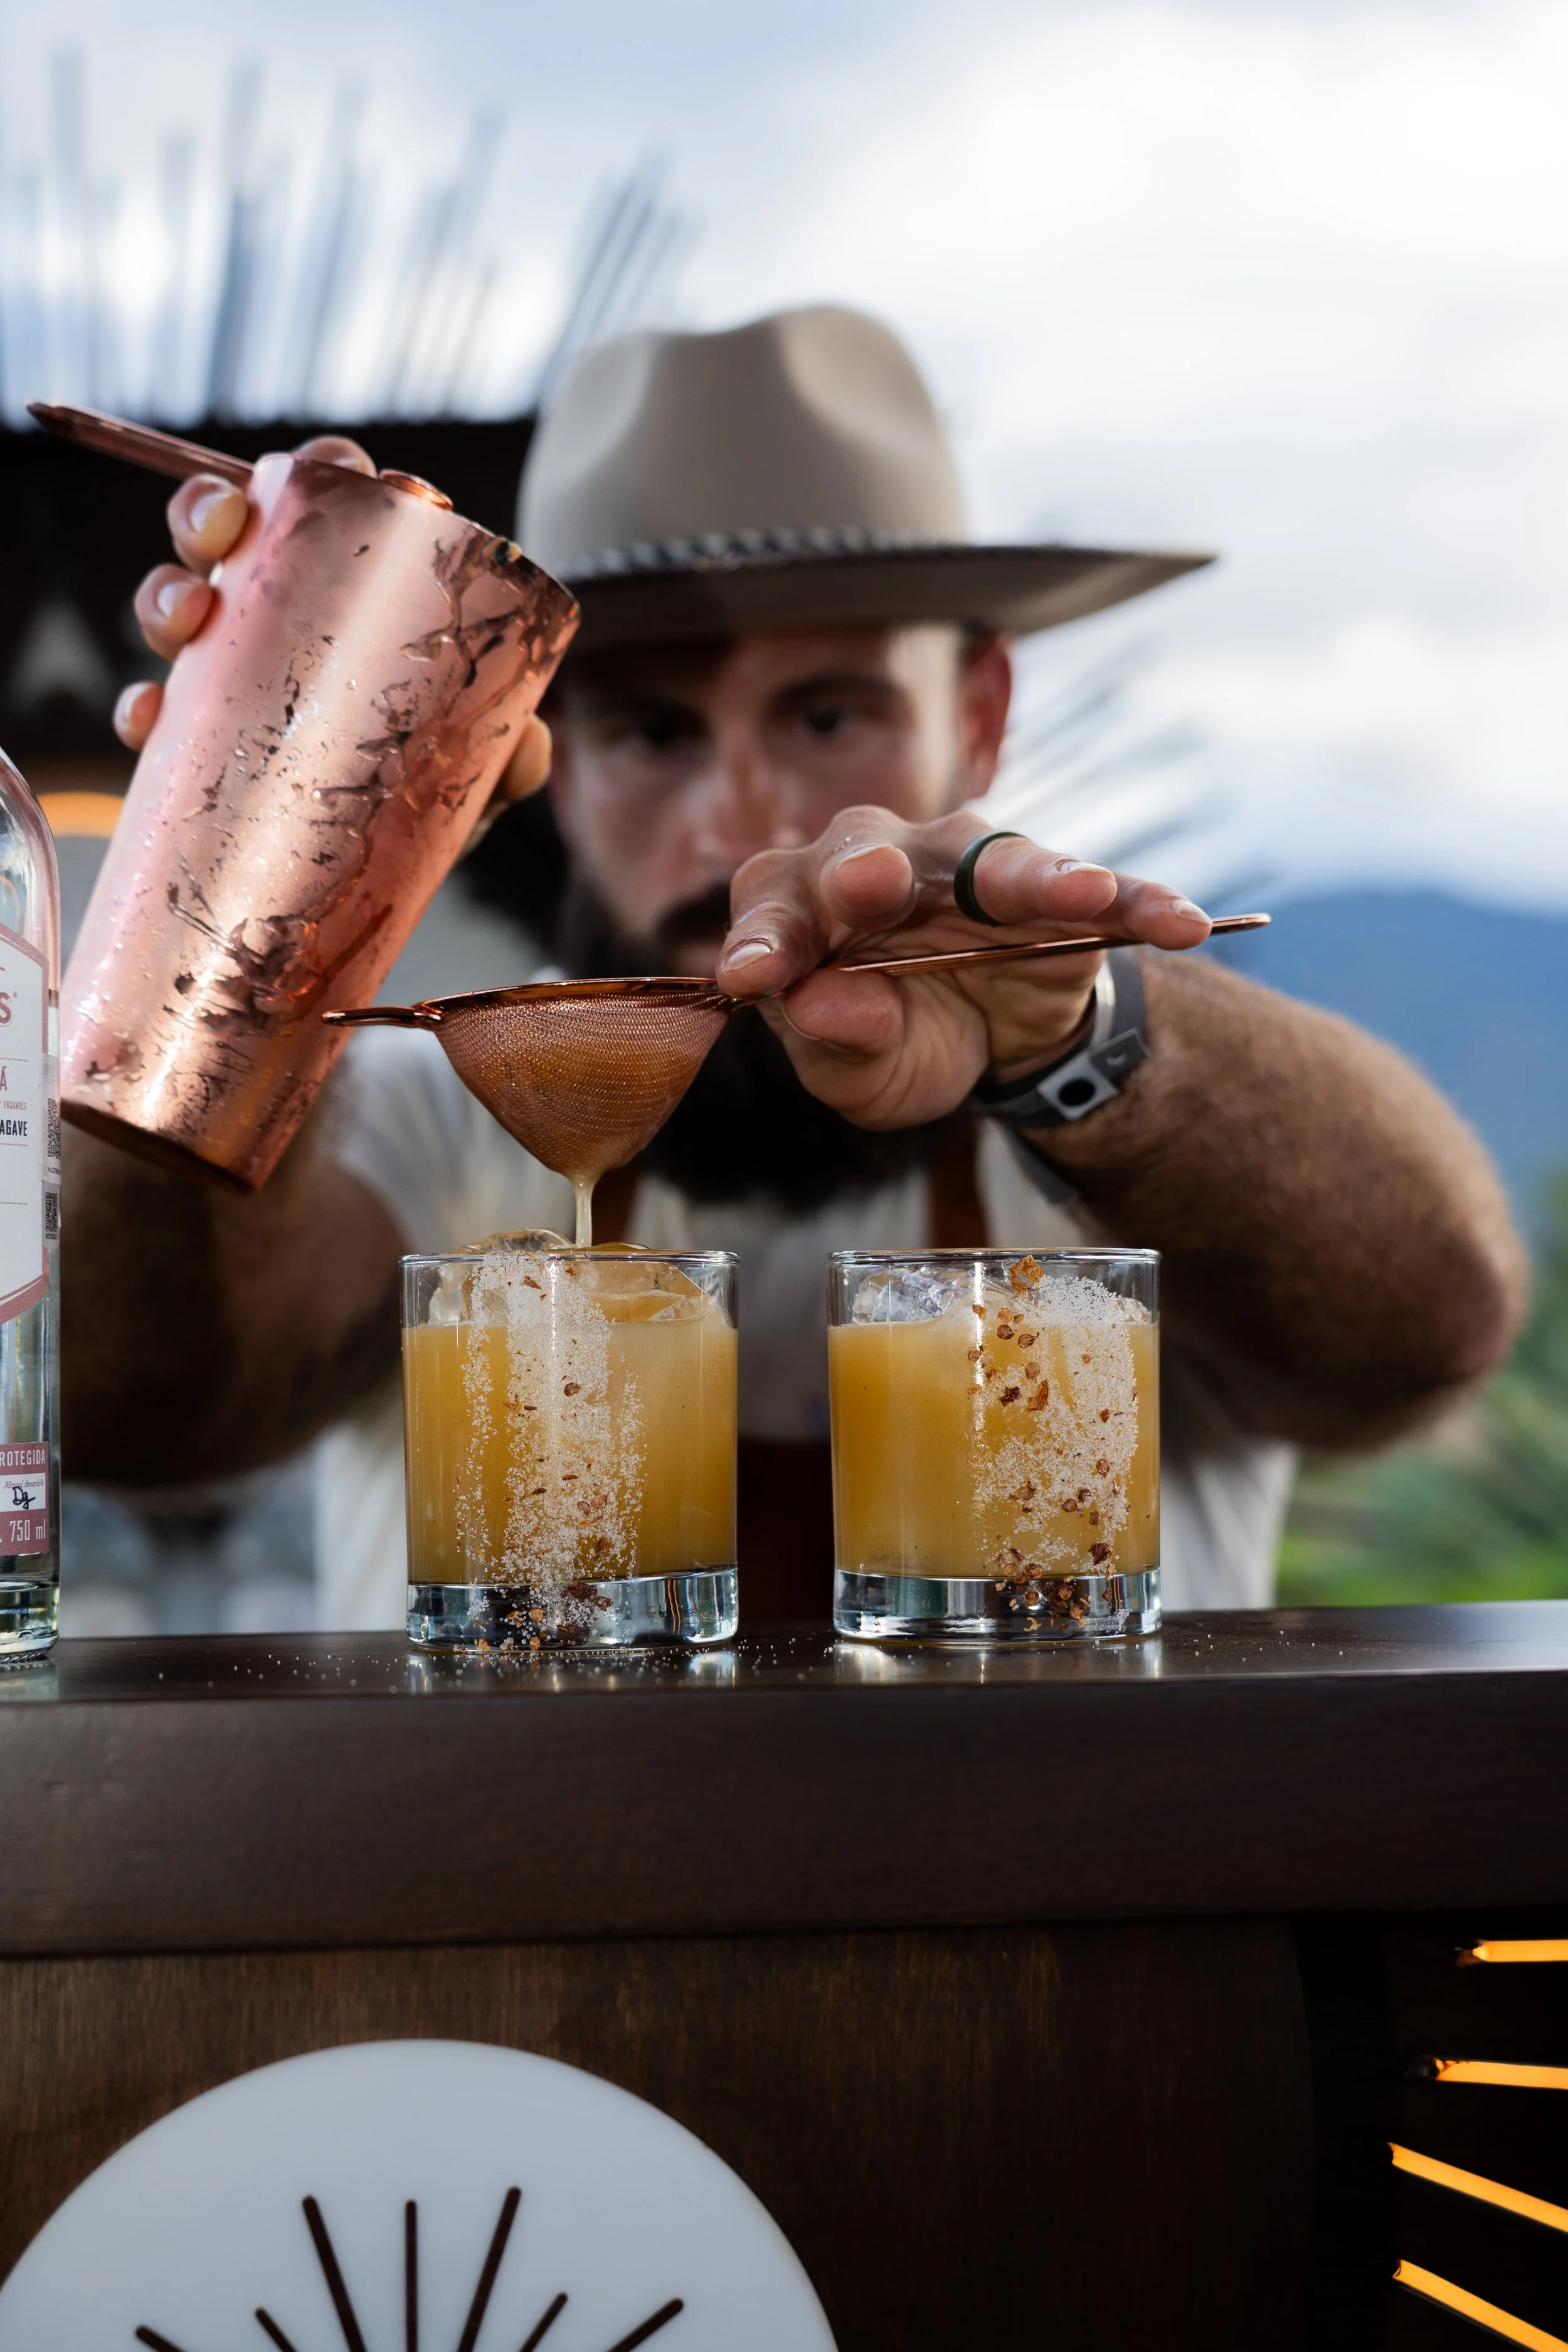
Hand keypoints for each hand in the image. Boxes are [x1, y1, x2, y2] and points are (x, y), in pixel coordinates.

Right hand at [112, 437, 552, 807]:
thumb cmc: (430, 802)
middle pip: (237, 530)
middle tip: (227, 526)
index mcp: (356, 595)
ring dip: (167, 592)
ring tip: (188, 618)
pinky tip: (150, 717)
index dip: (333, 468)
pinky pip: (154, 709)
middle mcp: (286, 618)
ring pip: (180, 600)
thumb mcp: (479, 776)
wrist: (376, 886)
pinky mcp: (194, 738)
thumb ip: (513, 756)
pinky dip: (142, 707)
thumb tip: (532, 740)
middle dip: (215, 507)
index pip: (341, 504)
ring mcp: (234, 673)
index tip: (350, 471)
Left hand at [715, 807, 1210, 1130]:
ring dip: (1040, 875)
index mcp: (800, 902)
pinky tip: (1180, 923)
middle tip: (876, 880)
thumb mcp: (855, 1073)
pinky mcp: (1055, 893)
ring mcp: (971, 867)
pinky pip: (1106, 892)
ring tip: (1079, 894)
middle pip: (871, 852)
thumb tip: (823, 1002)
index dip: (764, 943)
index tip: (754, 976)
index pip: (774, 911)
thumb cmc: (891, 1044)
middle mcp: (878, 858)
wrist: (979, 1044)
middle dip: (874, 868)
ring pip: (997, 860)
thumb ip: (832, 1042)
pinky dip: (1142, 905)